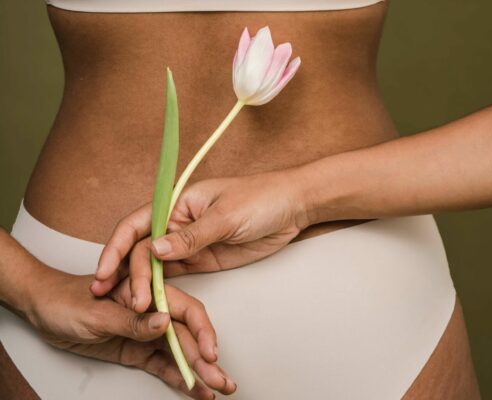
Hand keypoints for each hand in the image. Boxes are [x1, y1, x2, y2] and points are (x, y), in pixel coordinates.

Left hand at [25, 265, 235, 399]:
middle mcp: (152, 311)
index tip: (209, 354)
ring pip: (178, 352)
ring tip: (216, 389)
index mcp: (147, 292)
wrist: (44, 308)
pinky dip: (177, 376)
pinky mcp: (137, 350)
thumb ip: (131, 319)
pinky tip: (192, 388)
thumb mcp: (96, 312)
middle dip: (206, 359)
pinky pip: (161, 364)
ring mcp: (145, 332)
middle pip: (186, 335)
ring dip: (197, 371)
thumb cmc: (67, 299)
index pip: (184, 310)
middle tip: (222, 381)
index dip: (201, 331)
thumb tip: (165, 323)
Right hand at [91, 169, 307, 308]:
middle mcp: (177, 224)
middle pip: (142, 250)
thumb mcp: (226, 215)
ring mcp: (189, 244)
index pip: (136, 224)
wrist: (292, 208)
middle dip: (130, 275)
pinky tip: (153, 305)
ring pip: (155, 266)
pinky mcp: (202, 260)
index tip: (104, 272)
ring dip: (142, 286)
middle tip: (129, 302)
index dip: (116, 247)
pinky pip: (175, 275)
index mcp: (177, 203)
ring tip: (135, 310)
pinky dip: (162, 289)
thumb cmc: (261, 199)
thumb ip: (191, 236)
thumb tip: (154, 248)